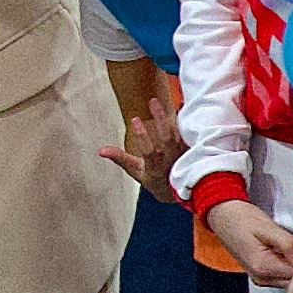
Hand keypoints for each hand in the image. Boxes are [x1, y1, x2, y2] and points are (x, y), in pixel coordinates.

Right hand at [102, 84, 187, 208]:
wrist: (178, 191)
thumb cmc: (154, 180)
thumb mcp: (135, 171)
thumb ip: (120, 158)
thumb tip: (101, 150)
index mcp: (154, 166)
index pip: (148, 150)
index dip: (141, 136)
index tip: (134, 119)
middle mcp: (169, 160)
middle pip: (166, 138)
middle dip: (160, 119)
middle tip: (152, 101)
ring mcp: (182, 154)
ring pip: (177, 134)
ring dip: (170, 117)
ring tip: (160, 102)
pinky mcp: (191, 149)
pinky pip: (188, 133)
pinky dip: (183, 121)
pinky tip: (178, 106)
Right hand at [204, 199, 292, 288]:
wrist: (223, 216)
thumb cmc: (241, 219)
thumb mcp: (267, 227)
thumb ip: (287, 244)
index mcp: (262, 267)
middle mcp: (261, 277)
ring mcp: (260, 278)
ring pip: (290, 278)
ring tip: (290, 244)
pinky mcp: (261, 274)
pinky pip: (282, 274)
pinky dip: (287, 263)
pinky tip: (283, 249)